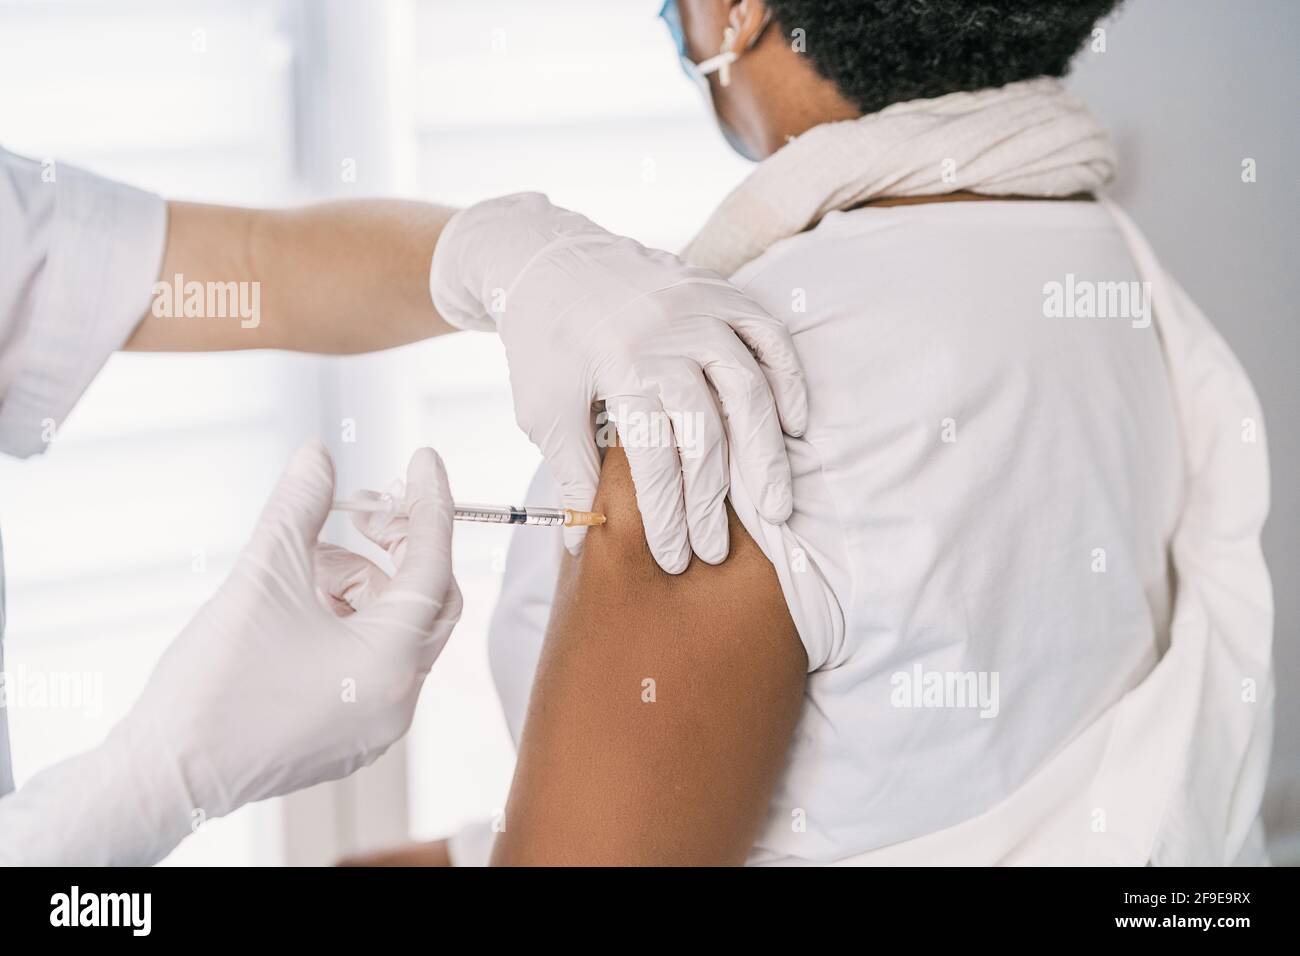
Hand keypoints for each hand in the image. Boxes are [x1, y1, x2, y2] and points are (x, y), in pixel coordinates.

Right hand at [0, 442, 460, 864]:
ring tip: (301, 563)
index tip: (423, 460)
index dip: (429, 505)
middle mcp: (399, 699)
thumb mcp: (263, 577)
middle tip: (359, 509)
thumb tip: (318, 456)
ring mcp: (377, 722)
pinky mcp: (349, 733)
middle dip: (397, 545)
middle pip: (427, 599)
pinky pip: (371, 661)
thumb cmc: (215, 684)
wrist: (165, 775)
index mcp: (391, 664)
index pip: (433, 565)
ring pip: (393, 628)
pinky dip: (346, 621)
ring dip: (357, 582)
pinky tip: (299, 601)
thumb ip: (300, 508)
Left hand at [430, 192, 807, 573]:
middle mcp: (666, 336)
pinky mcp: (716, 290)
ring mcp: (698, 309)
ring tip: (774, 506)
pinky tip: (792, 426)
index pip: (656, 459)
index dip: (668, 515)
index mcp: (620, 366)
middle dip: (713, 501)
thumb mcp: (542, 409)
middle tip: (719, 550)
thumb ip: (572, 473)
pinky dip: (787, 379)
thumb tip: (583, 544)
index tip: (677, 557)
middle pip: (707, 433)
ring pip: (748, 389)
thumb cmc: (541, 341)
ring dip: (764, 454)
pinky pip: (768, 335)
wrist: (542, 257)